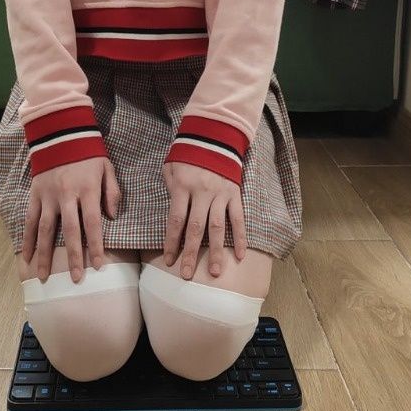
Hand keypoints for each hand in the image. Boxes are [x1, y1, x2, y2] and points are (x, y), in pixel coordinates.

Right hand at [21, 157, 120, 283]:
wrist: (60, 132)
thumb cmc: (88, 152)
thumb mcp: (107, 167)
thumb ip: (112, 192)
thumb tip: (113, 217)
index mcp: (87, 189)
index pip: (93, 222)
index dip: (96, 245)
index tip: (98, 266)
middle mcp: (66, 195)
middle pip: (70, 231)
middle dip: (73, 257)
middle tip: (75, 279)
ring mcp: (48, 195)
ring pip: (46, 229)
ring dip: (45, 254)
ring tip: (43, 276)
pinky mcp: (35, 194)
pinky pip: (30, 220)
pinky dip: (28, 239)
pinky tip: (27, 256)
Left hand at [162, 162, 246, 279]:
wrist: (214, 135)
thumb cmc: (188, 153)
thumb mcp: (171, 166)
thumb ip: (170, 189)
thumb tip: (173, 215)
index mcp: (183, 187)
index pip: (176, 220)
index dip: (172, 242)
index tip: (169, 260)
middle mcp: (203, 193)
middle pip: (196, 229)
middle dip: (191, 254)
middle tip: (187, 275)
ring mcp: (221, 194)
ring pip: (218, 228)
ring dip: (216, 251)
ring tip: (215, 272)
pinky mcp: (234, 194)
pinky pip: (238, 219)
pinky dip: (240, 237)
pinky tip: (239, 255)